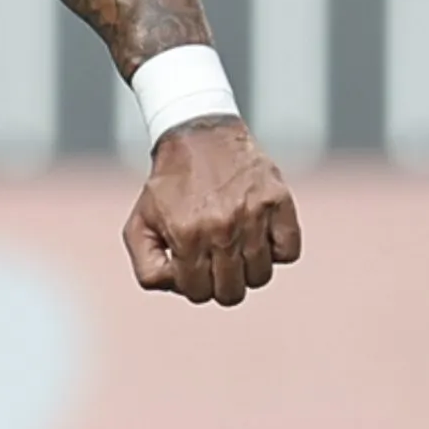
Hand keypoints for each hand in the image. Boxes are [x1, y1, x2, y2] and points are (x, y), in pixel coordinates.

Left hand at [121, 118, 300, 306]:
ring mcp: (253, 216)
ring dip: (247, 269)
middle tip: (215, 261)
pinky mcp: (279, 202)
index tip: (192, 265)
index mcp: (185, 235)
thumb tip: (180, 287)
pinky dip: (277, 251)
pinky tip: (259, 234)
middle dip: (220, 283)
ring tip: (235, 246)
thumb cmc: (168, 185)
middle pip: (232, 292)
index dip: (193, 285)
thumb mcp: (139, 224)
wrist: (199, 136)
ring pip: (260, 276)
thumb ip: (149, 268)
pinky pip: (289, 252)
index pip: (198, 293)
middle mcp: (221, 228)